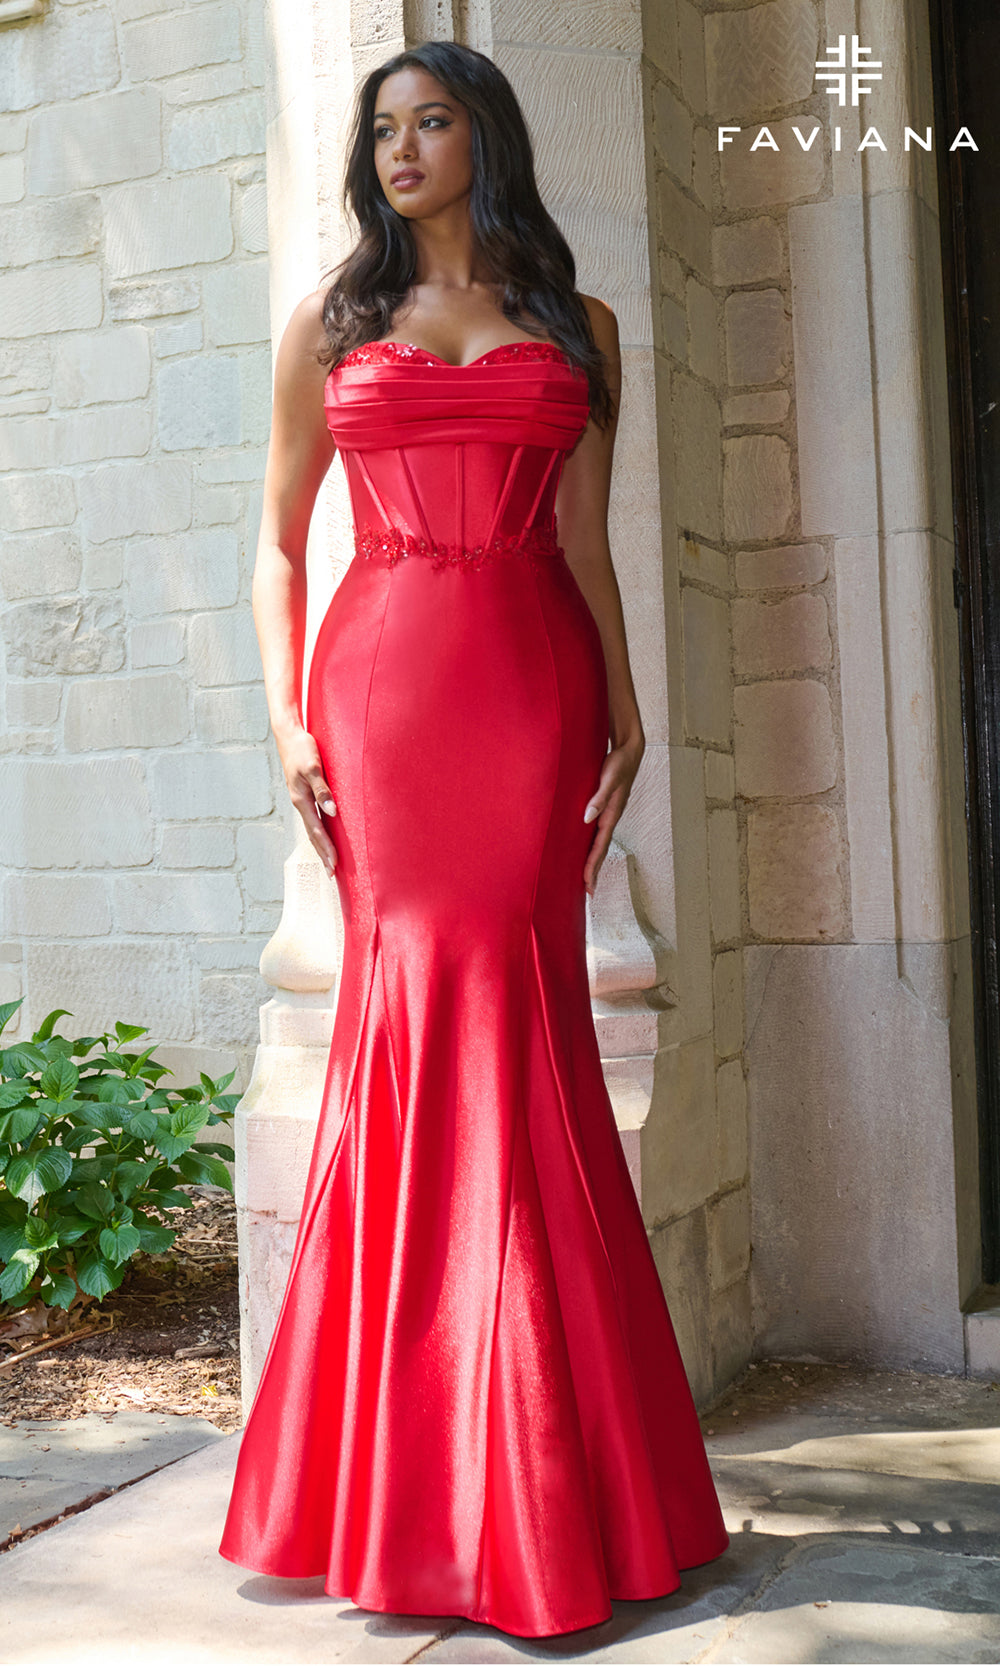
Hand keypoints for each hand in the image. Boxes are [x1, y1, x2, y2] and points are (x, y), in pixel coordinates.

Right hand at [278, 727, 337, 877]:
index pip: (317, 831)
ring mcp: (301, 798)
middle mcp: (300, 802)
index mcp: (301, 800)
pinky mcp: (304, 792)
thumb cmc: (302, 748)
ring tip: (328, 860)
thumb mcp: (314, 767)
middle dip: (322, 854)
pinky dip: (319, 830)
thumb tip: (332, 813)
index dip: (326, 849)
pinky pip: (312, 816)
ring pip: (312, 827)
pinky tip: (325, 832)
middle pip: (312, 835)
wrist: (288, 734)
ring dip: (320, 845)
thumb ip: (323, 790)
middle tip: (331, 873)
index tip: (334, 866)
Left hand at [582, 738, 643, 896]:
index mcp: (612, 814)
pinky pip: (596, 831)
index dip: (592, 866)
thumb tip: (587, 817)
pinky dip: (592, 844)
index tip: (587, 884)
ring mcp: (608, 814)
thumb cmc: (619, 763)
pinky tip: (585, 849)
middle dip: (594, 871)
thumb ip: (599, 797)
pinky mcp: (604, 807)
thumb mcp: (609, 778)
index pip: (600, 846)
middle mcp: (610, 817)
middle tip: (588, 892)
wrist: (629, 750)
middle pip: (600, 850)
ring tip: (587, 878)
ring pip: (598, 842)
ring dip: (593, 861)